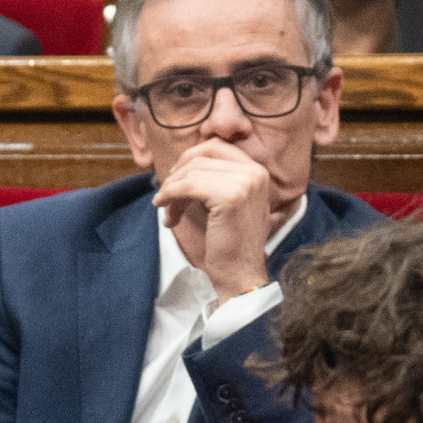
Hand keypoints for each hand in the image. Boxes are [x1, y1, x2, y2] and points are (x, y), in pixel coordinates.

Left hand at [155, 134, 280, 296]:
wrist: (241, 275)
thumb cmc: (231, 244)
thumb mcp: (231, 203)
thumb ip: (218, 179)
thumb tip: (184, 164)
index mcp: (257, 171)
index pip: (216, 147)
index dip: (190, 158)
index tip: (176, 177)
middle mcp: (255, 172)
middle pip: (202, 157)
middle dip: (178, 174)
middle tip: (165, 195)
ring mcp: (244, 183)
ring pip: (191, 172)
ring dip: (172, 191)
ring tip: (167, 212)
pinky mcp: (229, 197)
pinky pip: (187, 186)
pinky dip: (171, 196)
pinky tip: (168, 215)